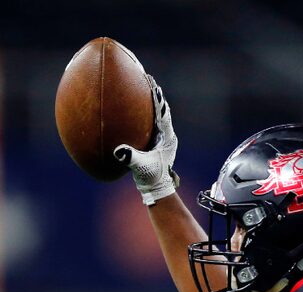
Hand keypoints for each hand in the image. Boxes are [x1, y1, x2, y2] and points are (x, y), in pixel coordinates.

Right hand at [114, 76, 178, 204]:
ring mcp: (161, 138)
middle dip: (153, 93)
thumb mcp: (141, 167)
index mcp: (166, 137)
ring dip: (148, 101)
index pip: (163, 112)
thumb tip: (119, 151)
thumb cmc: (152, 178)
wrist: (157, 188)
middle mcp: (166, 134)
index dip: (157, 97)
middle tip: (144, 76)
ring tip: (139, 86)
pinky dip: (141, 114)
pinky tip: (129, 108)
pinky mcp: (155, 142)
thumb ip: (131, 158)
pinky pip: (148, 123)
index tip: (151, 83)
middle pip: (160, 108)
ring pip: (155, 114)